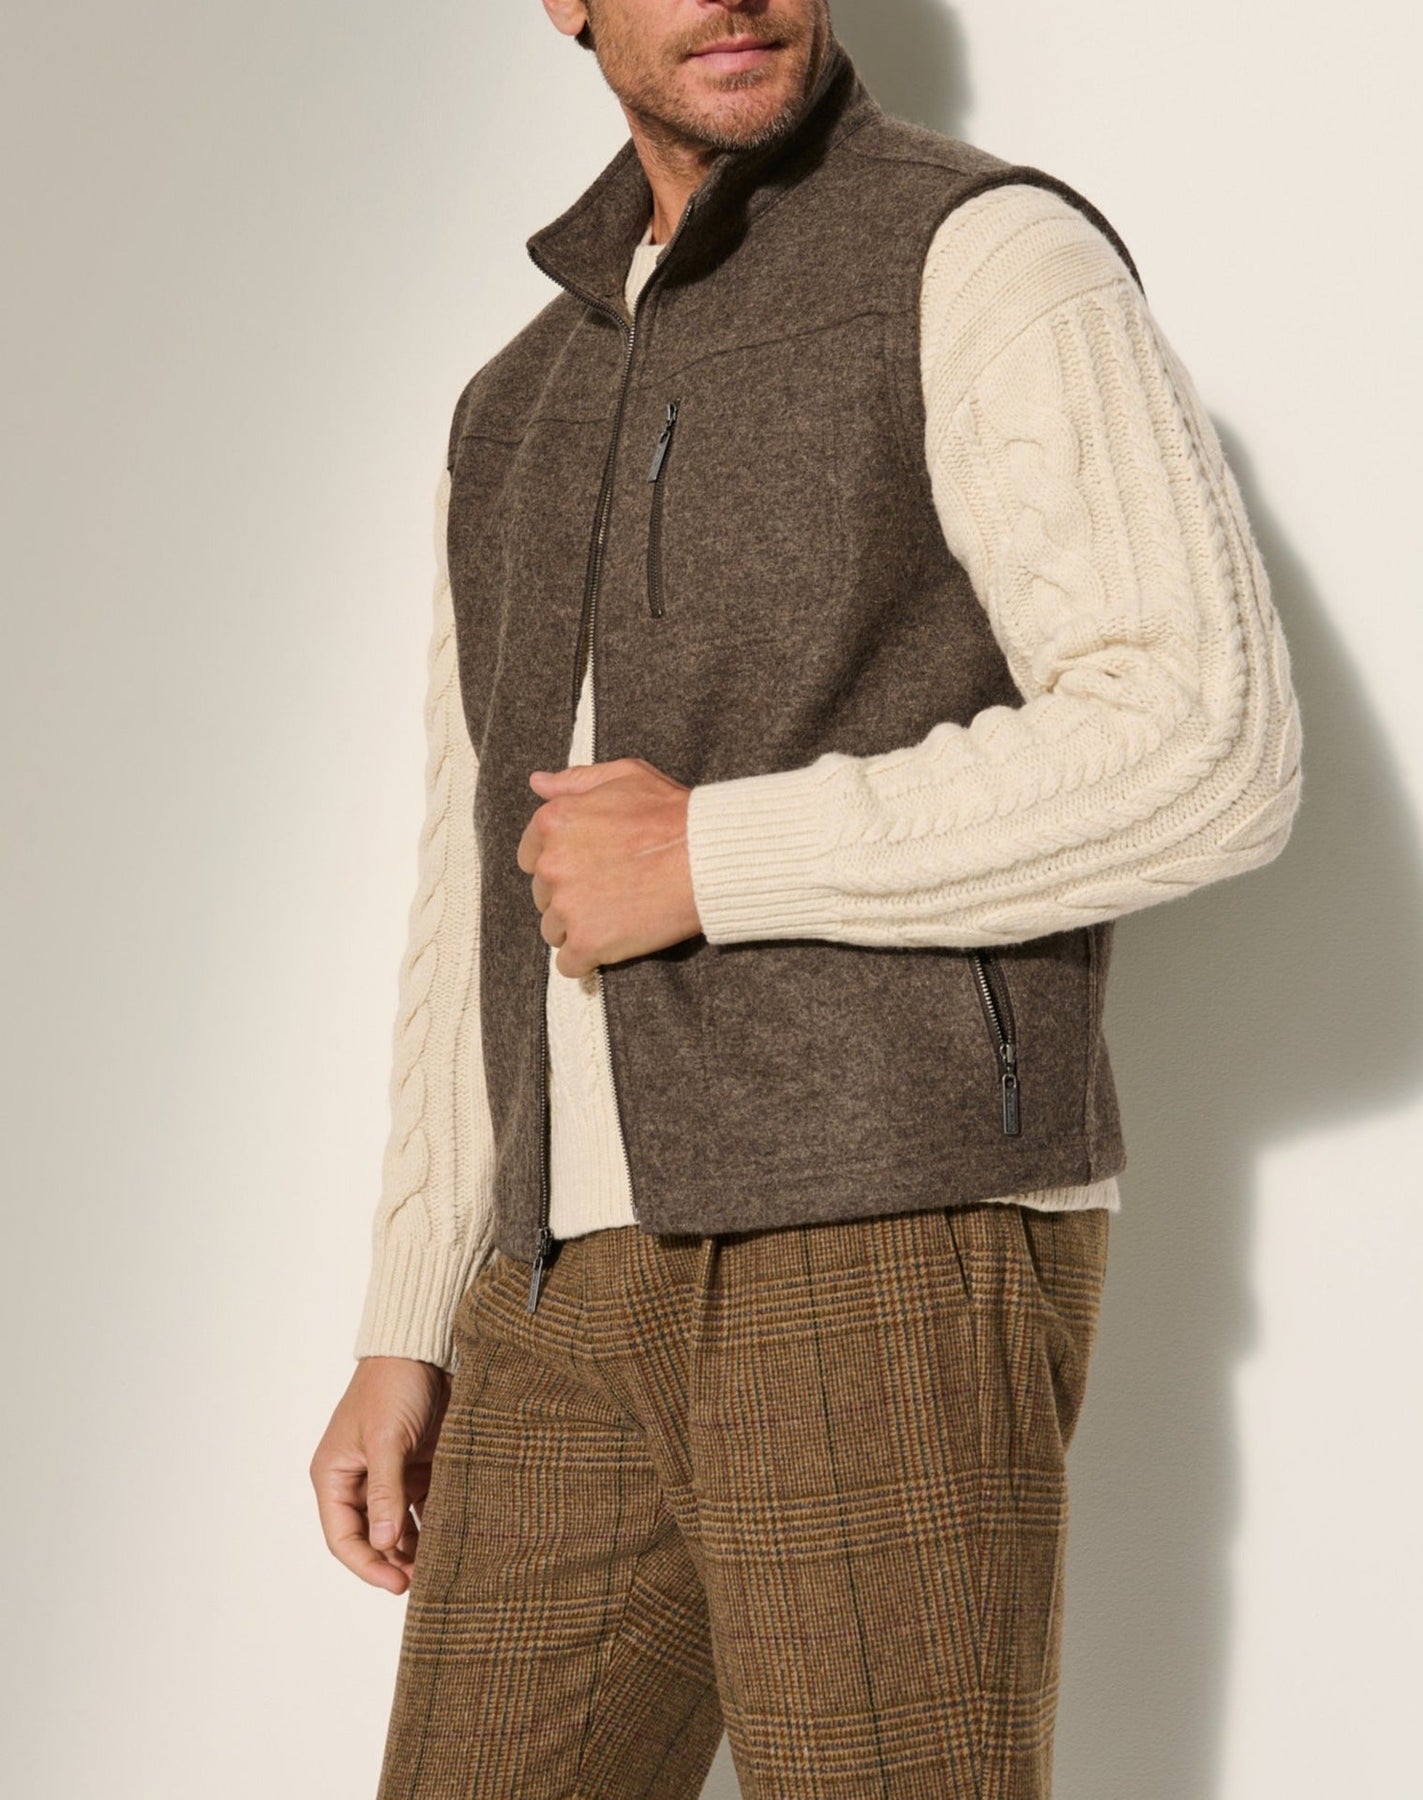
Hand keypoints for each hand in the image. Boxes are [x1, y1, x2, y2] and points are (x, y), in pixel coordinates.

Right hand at [309, 1356, 451, 1594]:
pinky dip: (435, 1523)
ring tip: (440, 1568)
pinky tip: (454, 1539)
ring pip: (399, 1526)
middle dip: (394, 1561)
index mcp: (335, 1475)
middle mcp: (358, 1479)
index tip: (396, 1584)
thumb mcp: (386, 1439)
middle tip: (424, 1583)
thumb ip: (385, 1491)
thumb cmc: (393, 1385)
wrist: (425, 1347)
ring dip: (416, 1547)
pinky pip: (424, 1506)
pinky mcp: (418, 1465)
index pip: (343, 1537)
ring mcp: (389, 1474)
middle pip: (372, 1537)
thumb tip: (382, 1543)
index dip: (367, 1565)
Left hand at [518, 757, 703, 978]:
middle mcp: (552, 864)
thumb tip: (538, 783)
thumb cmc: (673, 815)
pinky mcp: (587, 941)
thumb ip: (577, 780)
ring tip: (616, 918)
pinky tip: (611, 946)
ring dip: (578, 929)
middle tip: (611, 892)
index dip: (560, 865)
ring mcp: (567, 905)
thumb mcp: (625, 776)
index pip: (531, 857)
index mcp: (555, 822)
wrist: (708, 856)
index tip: (588, 869)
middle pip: (544, 896)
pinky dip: (586, 961)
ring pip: (554, 930)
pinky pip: (570, 964)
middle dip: (570, 897)